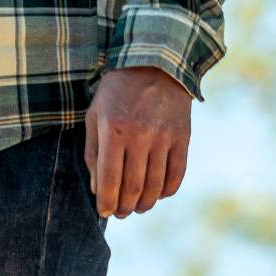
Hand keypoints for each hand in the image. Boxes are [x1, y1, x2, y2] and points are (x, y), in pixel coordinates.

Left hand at [83, 66, 192, 219]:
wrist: (155, 62)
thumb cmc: (116, 93)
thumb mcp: (95, 117)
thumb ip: (93, 154)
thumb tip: (98, 190)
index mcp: (113, 131)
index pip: (109, 180)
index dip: (106, 203)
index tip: (104, 213)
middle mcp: (140, 135)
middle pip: (132, 187)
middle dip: (125, 207)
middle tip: (121, 214)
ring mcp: (164, 136)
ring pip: (155, 184)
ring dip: (146, 203)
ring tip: (138, 208)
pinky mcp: (182, 136)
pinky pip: (177, 173)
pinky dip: (168, 190)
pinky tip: (159, 194)